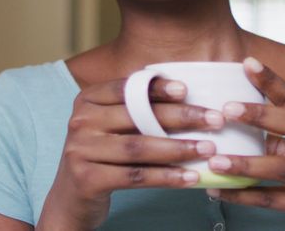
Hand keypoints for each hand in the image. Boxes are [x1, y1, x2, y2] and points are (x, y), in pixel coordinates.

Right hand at [37, 77, 223, 230]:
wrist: (71, 197)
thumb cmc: (102, 154)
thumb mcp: (110, 125)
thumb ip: (134, 108)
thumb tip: (186, 94)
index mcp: (87, 100)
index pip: (126, 87)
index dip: (156, 87)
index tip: (186, 89)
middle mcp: (80, 121)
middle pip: (138, 117)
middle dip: (180, 117)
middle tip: (214, 120)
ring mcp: (80, 150)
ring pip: (139, 148)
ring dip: (178, 148)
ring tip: (207, 149)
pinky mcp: (87, 179)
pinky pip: (135, 176)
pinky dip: (166, 177)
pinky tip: (189, 177)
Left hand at [205, 57, 284, 230]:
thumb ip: (282, 127)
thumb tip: (233, 108)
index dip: (272, 82)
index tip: (247, 64)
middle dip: (260, 116)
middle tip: (226, 110)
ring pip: (284, 168)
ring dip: (246, 164)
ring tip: (215, 161)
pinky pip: (276, 200)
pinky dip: (246, 195)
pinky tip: (222, 191)